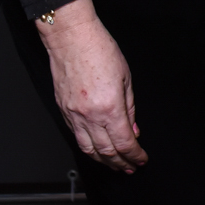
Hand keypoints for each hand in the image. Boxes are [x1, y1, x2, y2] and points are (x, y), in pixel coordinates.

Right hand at [36, 0, 147, 171]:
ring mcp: (74, 115)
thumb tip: (133, 129)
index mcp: (110, 107)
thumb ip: (129, 107)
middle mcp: (90, 116)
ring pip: (88, 149)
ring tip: (114, 165)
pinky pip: (76, 136)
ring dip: (103, 160)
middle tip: (130, 167)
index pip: (124, 143)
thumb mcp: (126, 77)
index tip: (141, 159)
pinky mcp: (63, 110)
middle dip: (120, 163)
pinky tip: (96, 149)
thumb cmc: (99, 49)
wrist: (72, 38)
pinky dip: (88, 147)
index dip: (134, 155)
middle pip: (106, 151)